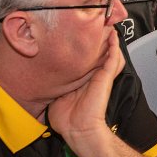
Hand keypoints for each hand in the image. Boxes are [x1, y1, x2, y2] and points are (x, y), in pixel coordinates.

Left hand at [48, 31, 124, 146]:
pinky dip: (115, 46)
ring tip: (109, 27)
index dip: (90, 48)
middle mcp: (95, 77)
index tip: (83, 35)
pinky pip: (114, 58)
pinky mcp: (106, 77)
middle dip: (104, 40)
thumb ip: (54, 86)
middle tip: (101, 26)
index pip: (90, 60)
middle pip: (104, 54)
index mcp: (85, 81)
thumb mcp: (56, 97)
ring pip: (113, 54)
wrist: (78, 130)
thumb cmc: (67, 119)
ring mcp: (102, 77)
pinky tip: (113, 36)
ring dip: (112, 41)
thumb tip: (42, 79)